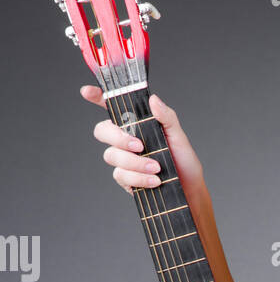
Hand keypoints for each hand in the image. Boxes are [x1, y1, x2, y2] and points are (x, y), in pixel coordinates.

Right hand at [80, 84, 209, 215]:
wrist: (189, 190)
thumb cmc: (183, 161)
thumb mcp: (179, 136)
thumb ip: (166, 117)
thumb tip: (153, 100)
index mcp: (136, 123)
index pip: (111, 107)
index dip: (96, 97)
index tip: (87, 91)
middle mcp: (125, 139)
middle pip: (102, 131)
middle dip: (118, 137)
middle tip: (140, 146)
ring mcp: (123, 159)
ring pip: (112, 155)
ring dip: (135, 162)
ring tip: (157, 168)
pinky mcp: (125, 179)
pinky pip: (121, 175)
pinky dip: (139, 178)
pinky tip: (155, 181)